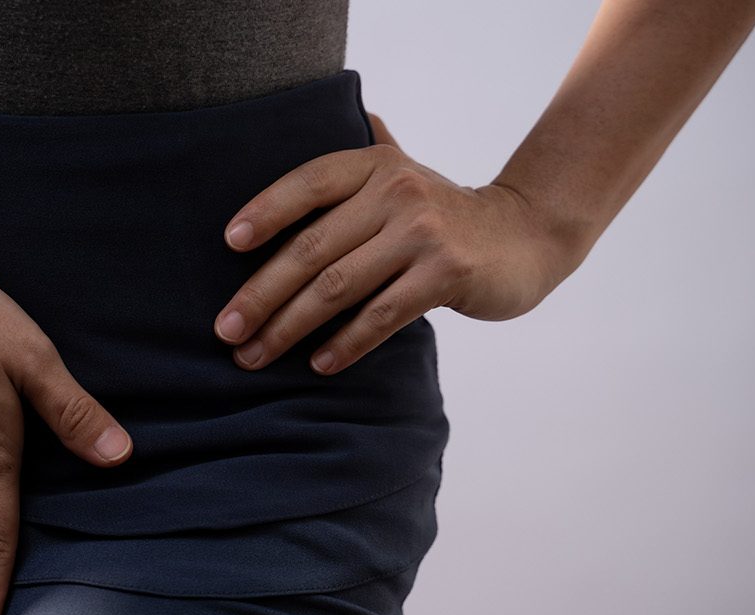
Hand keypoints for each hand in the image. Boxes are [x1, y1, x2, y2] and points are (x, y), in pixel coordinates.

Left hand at [212, 112, 577, 373]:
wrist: (528, 236)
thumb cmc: (446, 212)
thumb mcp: (405, 171)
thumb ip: (370, 147)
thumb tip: (338, 109)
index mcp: (375, 164)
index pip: (307, 183)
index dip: (265, 210)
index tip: (228, 243)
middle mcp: (396, 191)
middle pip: (311, 247)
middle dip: (261, 293)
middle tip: (225, 330)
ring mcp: (422, 233)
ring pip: (337, 287)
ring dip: (288, 327)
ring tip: (255, 355)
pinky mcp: (446, 274)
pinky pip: (381, 316)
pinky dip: (345, 344)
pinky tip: (317, 364)